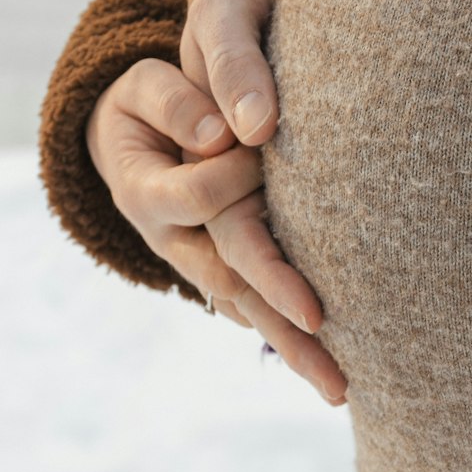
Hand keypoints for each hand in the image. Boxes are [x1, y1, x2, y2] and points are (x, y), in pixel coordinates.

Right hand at [86, 55, 346, 402]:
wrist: (131, 131)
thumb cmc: (148, 99)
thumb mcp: (146, 86)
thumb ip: (176, 103)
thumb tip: (223, 135)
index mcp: (145, 191)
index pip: (199, 194)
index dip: (233, 171)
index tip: (263, 143)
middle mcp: (171, 238)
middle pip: (229, 278)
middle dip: (275, 306)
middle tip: (322, 323)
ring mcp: (196, 260)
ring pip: (246, 306)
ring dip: (291, 346)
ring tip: (340, 385)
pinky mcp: (220, 267)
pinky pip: (253, 306)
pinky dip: (286, 335)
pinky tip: (328, 362)